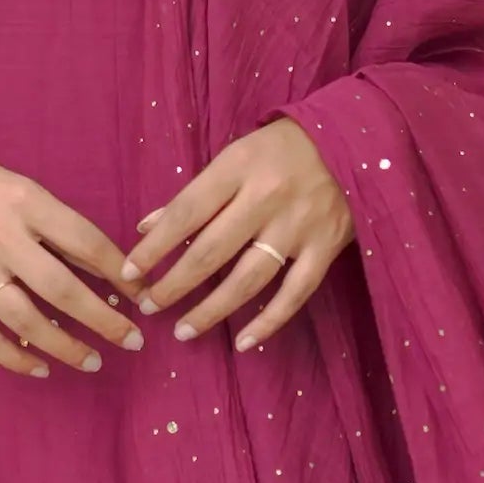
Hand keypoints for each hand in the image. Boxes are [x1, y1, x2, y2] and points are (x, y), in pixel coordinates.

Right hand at [0, 121, 145, 380]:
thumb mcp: (8, 182)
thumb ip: (47, 221)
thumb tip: (94, 261)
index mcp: (23, 199)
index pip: (86, 241)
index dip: (119, 272)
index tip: (143, 293)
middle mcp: (0, 236)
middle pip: (64, 289)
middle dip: (104, 320)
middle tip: (133, 341)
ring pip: (27, 320)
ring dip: (66, 347)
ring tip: (93, 361)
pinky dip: (14, 357)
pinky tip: (39, 368)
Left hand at [119, 116, 353, 350]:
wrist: (354, 140)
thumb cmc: (284, 147)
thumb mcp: (236, 154)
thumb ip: (196, 192)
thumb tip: (148, 228)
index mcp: (239, 167)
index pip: (185, 212)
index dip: (154, 247)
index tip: (129, 272)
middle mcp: (266, 197)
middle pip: (211, 251)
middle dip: (174, 284)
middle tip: (148, 307)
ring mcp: (298, 225)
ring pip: (248, 278)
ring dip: (211, 310)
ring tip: (182, 330)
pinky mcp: (326, 247)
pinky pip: (294, 293)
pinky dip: (269, 321)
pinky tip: (244, 342)